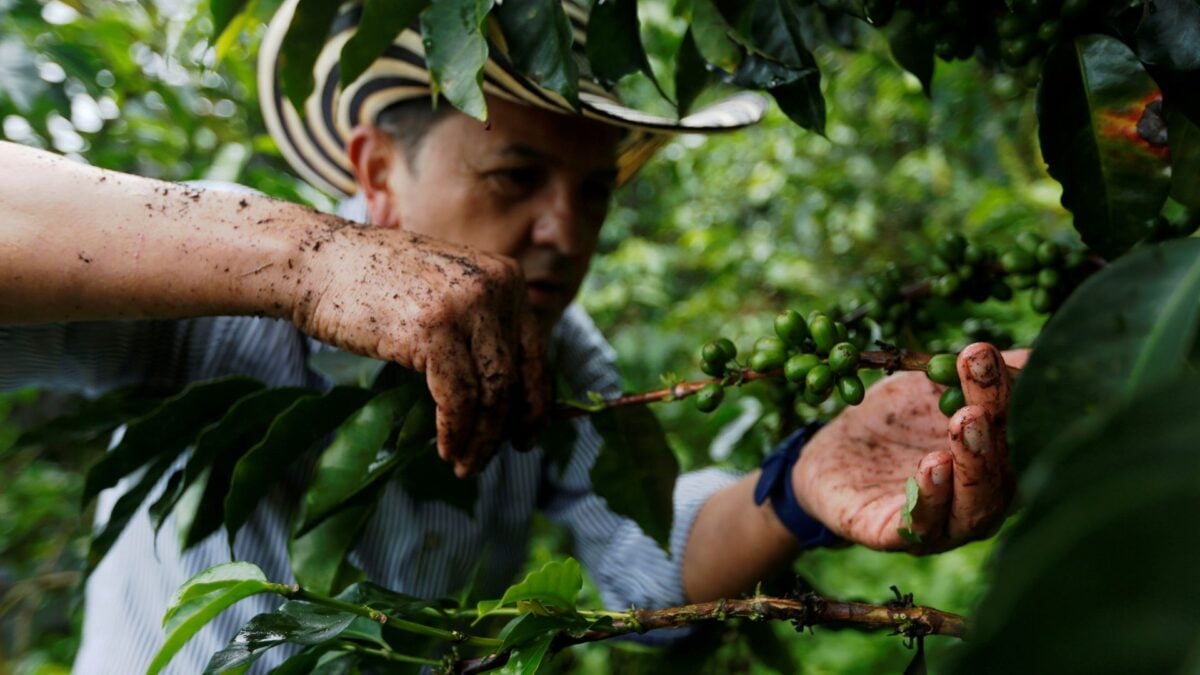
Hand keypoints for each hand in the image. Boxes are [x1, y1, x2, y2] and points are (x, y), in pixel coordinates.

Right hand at [290, 222, 548, 476]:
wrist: (317, 261)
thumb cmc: (372, 283)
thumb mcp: (444, 294)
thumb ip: (478, 330)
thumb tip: (506, 396)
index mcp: (506, 277)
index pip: (536, 351)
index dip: (535, 400)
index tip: (526, 433)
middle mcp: (496, 288)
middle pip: (517, 376)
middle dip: (508, 426)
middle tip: (491, 456)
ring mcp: (467, 306)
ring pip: (493, 393)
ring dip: (481, 439)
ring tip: (464, 465)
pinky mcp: (434, 330)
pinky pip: (459, 398)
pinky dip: (454, 431)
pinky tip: (445, 448)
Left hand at [792, 343, 1024, 551]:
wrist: (826, 458)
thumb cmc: (890, 424)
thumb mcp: (928, 389)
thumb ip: (972, 376)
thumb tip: (1034, 353)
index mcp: (999, 465)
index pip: (1021, 432)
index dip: (1009, 393)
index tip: (984, 352)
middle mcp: (982, 502)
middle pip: (1005, 469)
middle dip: (996, 424)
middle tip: (981, 391)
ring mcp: (943, 527)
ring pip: (974, 505)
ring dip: (974, 462)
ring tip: (965, 421)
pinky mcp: (894, 538)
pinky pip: (920, 526)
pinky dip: (930, 497)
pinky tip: (932, 464)